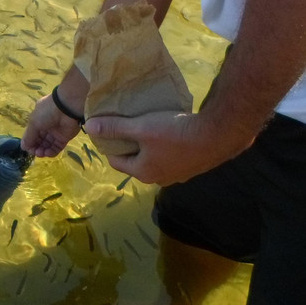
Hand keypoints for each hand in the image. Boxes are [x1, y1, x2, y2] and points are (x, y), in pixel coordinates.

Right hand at [21, 91, 82, 156]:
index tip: (27, 148)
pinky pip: (56, 147)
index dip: (29, 142)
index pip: (31, 134)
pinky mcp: (64, 138)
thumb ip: (28, 136)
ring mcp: (55, 133)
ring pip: (47, 146)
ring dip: (43, 151)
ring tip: (40, 153)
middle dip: (35, 148)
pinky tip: (47, 153)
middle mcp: (46, 127)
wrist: (67, 108)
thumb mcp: (34, 122)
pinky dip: (51, 152)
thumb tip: (23, 147)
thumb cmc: (47, 112)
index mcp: (38, 121)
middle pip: (39, 141)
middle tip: (35, 152)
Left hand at [85, 110, 254, 185]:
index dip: (110, 144)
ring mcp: (177, 175)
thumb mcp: (140, 128)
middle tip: (127, 125)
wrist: (216, 136)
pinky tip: (169, 131)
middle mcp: (159, 179)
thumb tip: (89, 126)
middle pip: (135, 161)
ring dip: (149, 146)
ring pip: (154, 159)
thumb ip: (114, 128)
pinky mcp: (192, 167)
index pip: (116, 161)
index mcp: (143, 172)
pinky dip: (165, 147)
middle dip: (129, 145)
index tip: (109, 128)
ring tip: (148, 126)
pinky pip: (170, 157)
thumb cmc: (174, 133)